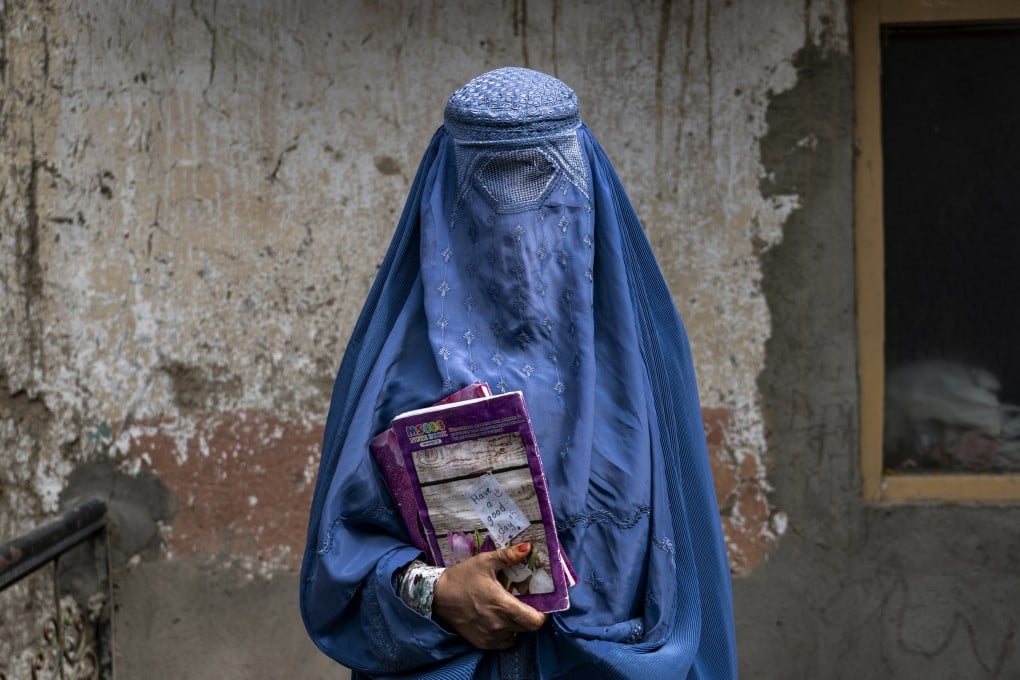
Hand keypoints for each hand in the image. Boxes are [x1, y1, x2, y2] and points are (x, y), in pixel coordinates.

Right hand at [432, 542, 547, 649]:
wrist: (438, 596)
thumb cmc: (463, 577)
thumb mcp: (485, 562)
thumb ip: (508, 556)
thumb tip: (529, 547)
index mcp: (502, 605)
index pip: (534, 621)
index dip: (542, 614)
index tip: (541, 604)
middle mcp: (499, 625)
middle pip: (528, 628)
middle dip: (531, 616)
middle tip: (526, 604)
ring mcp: (490, 637)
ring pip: (516, 635)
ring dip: (518, 625)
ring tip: (510, 610)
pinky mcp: (482, 643)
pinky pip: (504, 642)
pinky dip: (507, 633)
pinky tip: (500, 620)